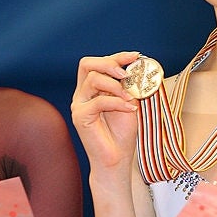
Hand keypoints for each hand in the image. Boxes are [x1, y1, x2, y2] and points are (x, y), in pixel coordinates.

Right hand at [70, 52, 141, 173]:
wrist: (116, 160)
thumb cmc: (121, 134)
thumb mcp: (129, 102)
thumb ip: (129, 86)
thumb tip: (137, 67)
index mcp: (92, 89)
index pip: (98, 63)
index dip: (117, 57)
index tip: (136, 56)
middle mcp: (82, 94)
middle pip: (87, 64)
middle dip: (109, 63)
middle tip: (126, 74)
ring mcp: (79, 105)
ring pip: (93, 79)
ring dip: (116, 85)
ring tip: (129, 97)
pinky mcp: (80, 117)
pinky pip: (98, 101)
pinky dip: (116, 102)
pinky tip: (128, 109)